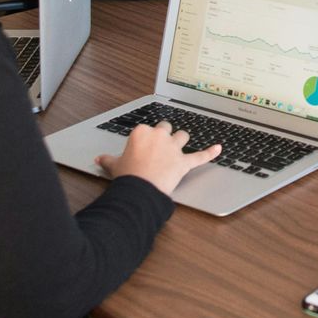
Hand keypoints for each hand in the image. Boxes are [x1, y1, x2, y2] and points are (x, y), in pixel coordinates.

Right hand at [98, 119, 221, 195]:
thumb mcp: (114, 166)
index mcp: (142, 132)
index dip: (147, 138)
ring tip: (180, 144)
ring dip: (182, 140)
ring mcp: (173, 148)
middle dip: (165, 134)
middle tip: (161, 144)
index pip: (148, 129)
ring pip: (182, 136)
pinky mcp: (184, 162)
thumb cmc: (127, 176)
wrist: (139, 190)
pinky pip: (200, 156)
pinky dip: (210, 153)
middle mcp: (159, 136)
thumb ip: (108, 160)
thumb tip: (99, 158)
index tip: (145, 146)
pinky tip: (218, 148)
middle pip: (166, 128)